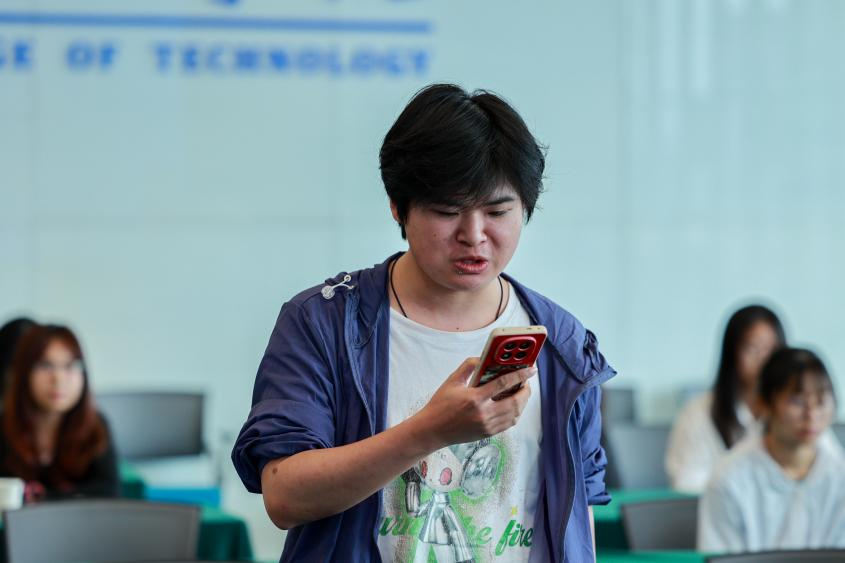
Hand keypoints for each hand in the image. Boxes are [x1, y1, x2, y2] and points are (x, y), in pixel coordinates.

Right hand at [412, 357, 536, 449]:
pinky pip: (509, 423)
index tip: (530, 369)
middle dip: (526, 390)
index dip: (520, 375)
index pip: (504, 384)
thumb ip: (469, 366)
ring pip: (515, 414)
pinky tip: (514, 404)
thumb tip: (485, 358)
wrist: (432, 430)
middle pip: (515, 402)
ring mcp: (487, 426)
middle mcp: (484, 414)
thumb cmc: (441, 404)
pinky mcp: (488, 434)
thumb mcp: (452, 381)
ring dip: (523, 402)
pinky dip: (516, 413)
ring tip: (522, 391)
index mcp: (475, 398)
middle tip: (527, 381)